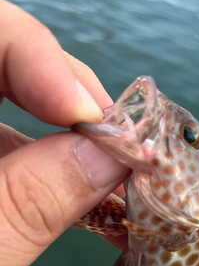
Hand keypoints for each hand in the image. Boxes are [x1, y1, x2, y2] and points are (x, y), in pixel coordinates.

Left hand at [0, 0, 128, 265]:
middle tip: (118, 149)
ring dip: (77, 149)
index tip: (90, 119)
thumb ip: (32, 202)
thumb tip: (111, 158)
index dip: (38, 59)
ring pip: (20, 112)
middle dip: (72, 104)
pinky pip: (19, 151)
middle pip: (7, 62)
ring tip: (120, 188)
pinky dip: (61, 177)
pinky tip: (95, 206)